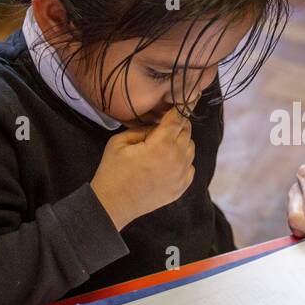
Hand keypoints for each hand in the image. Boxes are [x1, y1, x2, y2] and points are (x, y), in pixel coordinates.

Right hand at [91, 107, 195, 228]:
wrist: (114, 204)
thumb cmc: (113, 171)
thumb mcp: (120, 141)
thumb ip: (142, 129)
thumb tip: (157, 126)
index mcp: (163, 144)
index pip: (178, 118)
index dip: (180, 108)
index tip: (183, 101)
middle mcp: (177, 158)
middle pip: (187, 132)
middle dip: (177, 125)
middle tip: (163, 127)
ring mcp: (182, 175)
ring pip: (190, 148)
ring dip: (180, 142)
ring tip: (162, 146)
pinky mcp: (182, 187)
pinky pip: (190, 166)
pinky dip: (182, 160)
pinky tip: (166, 162)